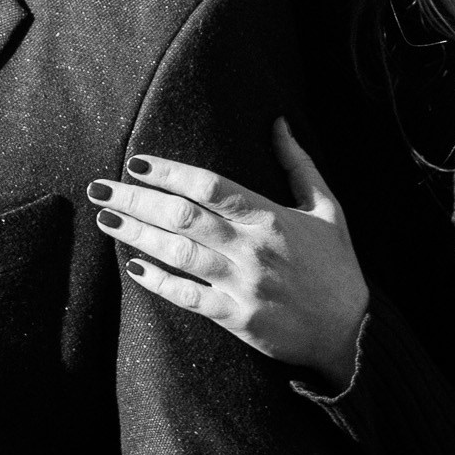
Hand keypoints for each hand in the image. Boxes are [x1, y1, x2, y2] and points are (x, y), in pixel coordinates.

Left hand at [87, 118, 367, 390]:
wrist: (353, 332)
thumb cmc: (338, 266)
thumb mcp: (328, 208)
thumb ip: (298, 165)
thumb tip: (278, 122)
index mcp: (271, 217)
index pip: (210, 186)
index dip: (170, 172)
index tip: (136, 162)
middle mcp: (252, 248)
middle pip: (183, 216)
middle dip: (137, 200)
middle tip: (101, 188)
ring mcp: (243, 284)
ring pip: (178, 253)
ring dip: (138, 235)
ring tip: (107, 220)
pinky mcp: (237, 318)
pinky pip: (188, 297)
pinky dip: (159, 281)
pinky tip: (134, 266)